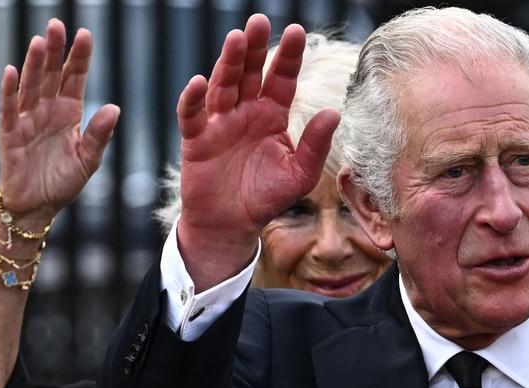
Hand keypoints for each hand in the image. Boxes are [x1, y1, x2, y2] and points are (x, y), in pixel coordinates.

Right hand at [0, 18, 119, 226]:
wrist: (39, 205)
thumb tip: (114, 109)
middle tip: (58, 25)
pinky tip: (13, 71)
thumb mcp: (89, 160)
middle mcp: (48, 110)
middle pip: (52, 75)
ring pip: (31, 85)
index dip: (79, 58)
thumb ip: (100, 135)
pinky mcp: (10, 133)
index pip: (75, 79)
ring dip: (35, 64)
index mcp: (70, 113)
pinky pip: (9, 108)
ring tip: (40, 43)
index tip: (85, 35)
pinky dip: (10, 90)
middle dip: (55, 51)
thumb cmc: (64, 181)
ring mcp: (27, 119)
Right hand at [176, 14, 339, 287]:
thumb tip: (335, 113)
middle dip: (256, 49)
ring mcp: (220, 123)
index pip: (282, 79)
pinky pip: (194, 115)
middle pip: (251, 73)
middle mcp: (246, 112)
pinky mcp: (197, 139)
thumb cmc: (266, 198)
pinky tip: (199, 82)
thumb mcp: (300, 174)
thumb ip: (315, 145)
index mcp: (272, 116)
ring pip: (224, 85)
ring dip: (229, 63)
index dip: (289, 57)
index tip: (297, 32)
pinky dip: (193, 99)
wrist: (232, 224)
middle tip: (260, 22)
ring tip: (237, 39)